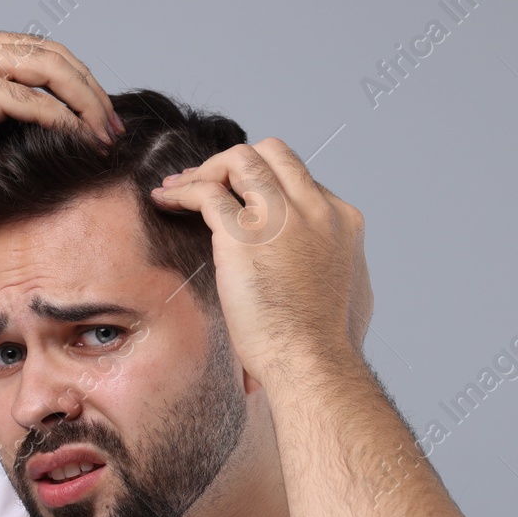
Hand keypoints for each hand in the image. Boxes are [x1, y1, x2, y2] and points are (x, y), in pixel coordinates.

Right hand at [0, 24, 122, 205]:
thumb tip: (49, 122)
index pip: (41, 50)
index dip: (78, 80)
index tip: (100, 115)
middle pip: (54, 56)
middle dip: (91, 92)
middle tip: (114, 126)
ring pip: (50, 72)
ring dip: (86, 105)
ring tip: (105, 137)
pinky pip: (33, 103)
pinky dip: (63, 122)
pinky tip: (79, 142)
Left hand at [148, 139, 372, 386]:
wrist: (313, 362)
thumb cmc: (327, 343)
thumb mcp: (350, 289)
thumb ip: (334, 263)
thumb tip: (319, 262)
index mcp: (341, 220)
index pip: (299, 179)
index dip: (266, 185)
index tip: (241, 200)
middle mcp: (314, 209)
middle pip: (273, 153)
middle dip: (236, 162)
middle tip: (210, 182)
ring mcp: (280, 217)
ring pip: (239, 159)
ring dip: (207, 168)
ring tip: (181, 186)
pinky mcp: (243, 234)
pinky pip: (207, 192)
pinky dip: (182, 190)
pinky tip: (167, 200)